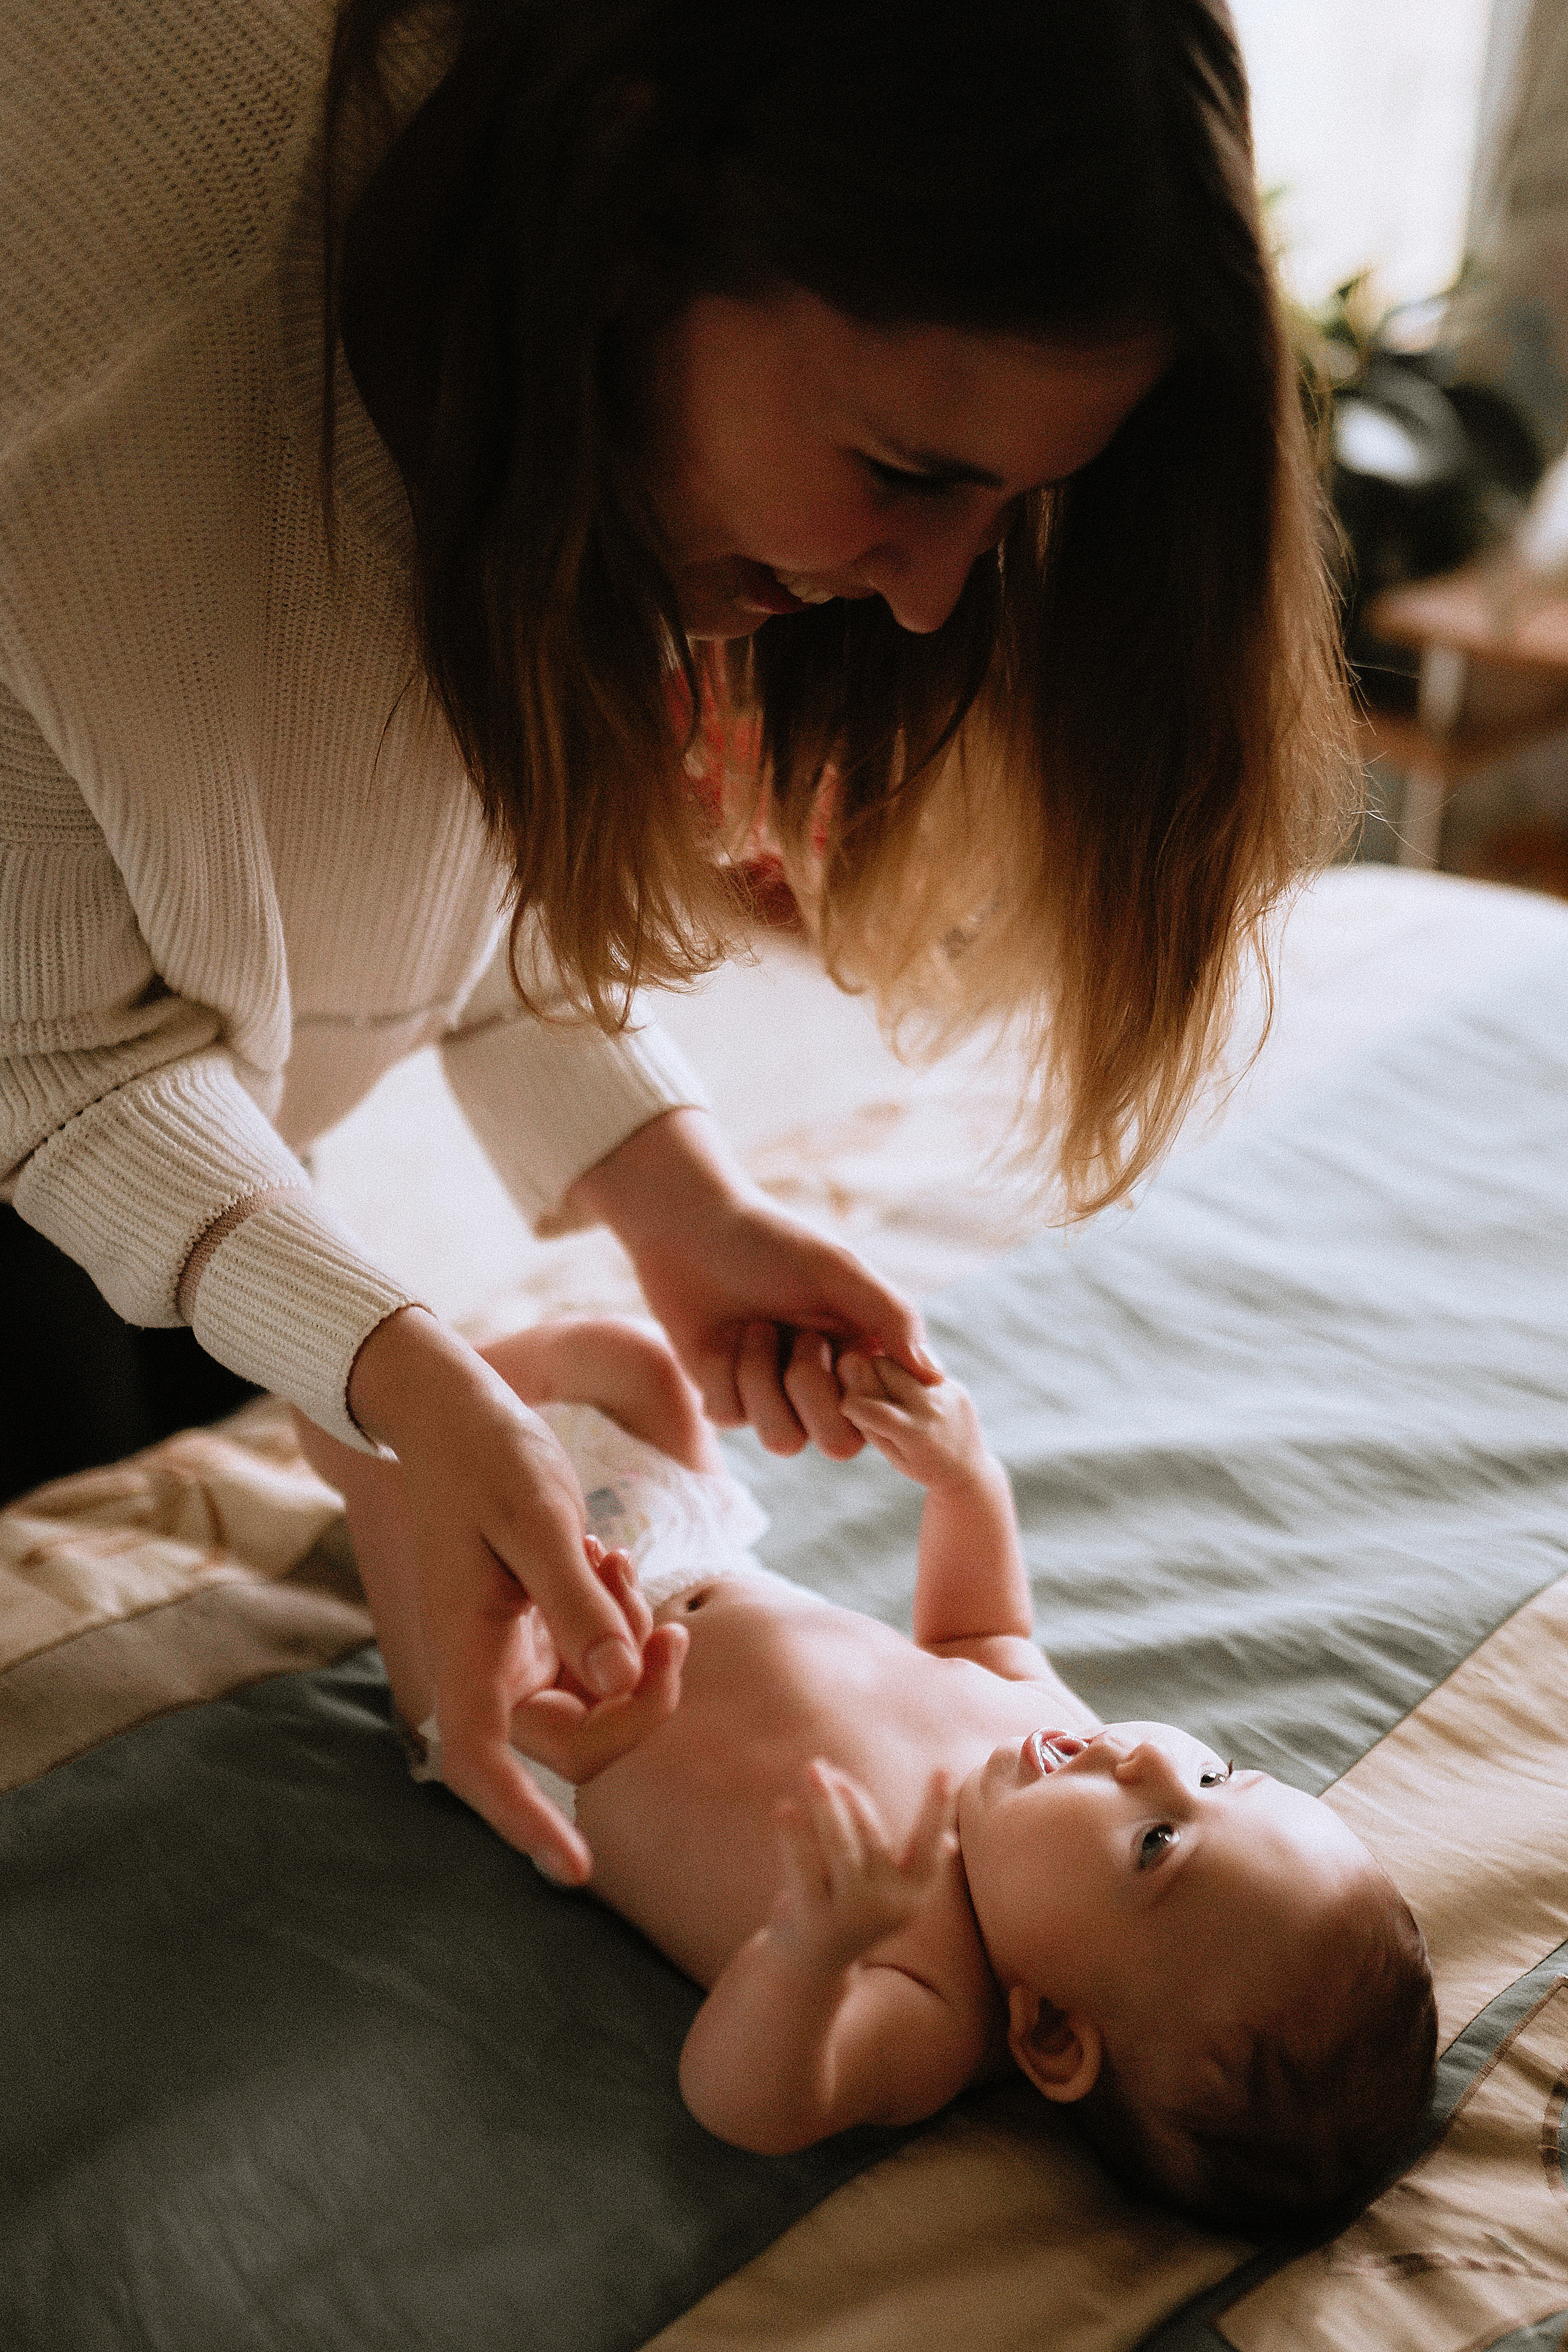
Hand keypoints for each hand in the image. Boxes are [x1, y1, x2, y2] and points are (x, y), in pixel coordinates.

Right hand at [348, 1308, 668, 1880]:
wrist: (457, 1415)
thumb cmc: (487, 1457)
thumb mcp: (538, 1518)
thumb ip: (578, 1601)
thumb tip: (616, 1682)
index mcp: (468, 1654)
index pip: (486, 1765)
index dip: (527, 1824)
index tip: (577, 1870)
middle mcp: (489, 1668)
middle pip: (578, 1741)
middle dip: (639, 1700)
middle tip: (671, 1633)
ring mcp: (517, 1654)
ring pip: (599, 1701)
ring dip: (631, 1648)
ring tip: (612, 1562)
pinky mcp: (540, 1630)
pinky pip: (600, 1660)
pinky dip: (620, 1621)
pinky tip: (605, 1560)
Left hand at [562, 1109, 940, 1459]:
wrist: (691, 1227)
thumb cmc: (771, 1241)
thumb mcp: (839, 1269)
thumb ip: (892, 1317)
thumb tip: (935, 1378)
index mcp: (858, 1351)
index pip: (883, 1414)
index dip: (864, 1393)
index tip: (845, 1350)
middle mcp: (820, 1379)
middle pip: (838, 1443)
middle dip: (813, 1391)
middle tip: (801, 1334)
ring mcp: (771, 1391)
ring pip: (783, 1442)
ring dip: (764, 1382)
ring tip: (753, 1327)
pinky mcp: (724, 1393)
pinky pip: (731, 1418)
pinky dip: (725, 1377)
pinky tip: (720, 1337)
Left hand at [770, 1761, 957, 1968]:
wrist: (812, 1964)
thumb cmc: (855, 1908)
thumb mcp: (889, 1890)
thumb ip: (911, 1861)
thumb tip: (949, 1841)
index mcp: (913, 1895)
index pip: (928, 1846)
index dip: (937, 1809)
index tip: (943, 1769)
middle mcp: (887, 1905)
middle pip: (871, 1836)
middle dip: (850, 1796)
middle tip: (825, 1767)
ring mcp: (851, 1913)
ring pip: (839, 1846)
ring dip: (825, 1804)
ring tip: (812, 1770)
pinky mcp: (814, 1918)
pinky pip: (803, 1866)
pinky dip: (794, 1835)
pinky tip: (785, 1808)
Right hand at [836, 1353, 990, 1490]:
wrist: (968, 1470)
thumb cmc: (921, 1466)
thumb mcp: (890, 1454)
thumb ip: (869, 1420)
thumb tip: (848, 1376)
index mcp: (914, 1433)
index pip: (866, 1404)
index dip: (849, 1403)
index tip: (848, 1409)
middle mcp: (932, 1408)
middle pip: (879, 1366)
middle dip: (866, 1375)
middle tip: (867, 1393)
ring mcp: (946, 1392)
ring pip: (899, 1359)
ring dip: (886, 1371)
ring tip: (891, 1395)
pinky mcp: (955, 1385)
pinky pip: (921, 1365)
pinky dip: (908, 1376)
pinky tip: (912, 1397)